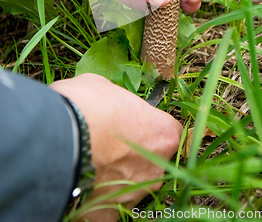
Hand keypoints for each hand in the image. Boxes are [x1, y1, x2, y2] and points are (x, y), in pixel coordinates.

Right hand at [50, 73, 182, 221]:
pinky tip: (81, 188)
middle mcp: (157, 167)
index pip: (167, 132)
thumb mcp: (105, 87)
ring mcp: (135, 193)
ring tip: (88, 164)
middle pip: (151, 162)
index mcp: (163, 133)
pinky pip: (107, 209)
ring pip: (130, 186)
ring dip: (114, 177)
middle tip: (106, 144)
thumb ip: (117, 101)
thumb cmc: (87, 104)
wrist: (61, 134)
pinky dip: (97, 202)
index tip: (130, 124)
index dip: (148, 128)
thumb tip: (108, 102)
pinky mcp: (109, 212)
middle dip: (132, 155)